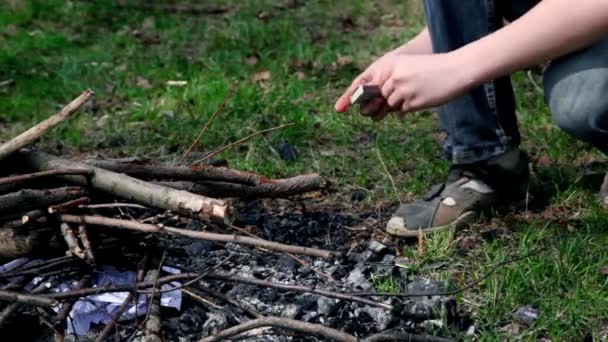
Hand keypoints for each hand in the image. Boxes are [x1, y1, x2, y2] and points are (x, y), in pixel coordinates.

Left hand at [336, 52, 469, 119]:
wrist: (457, 70)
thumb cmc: (432, 70)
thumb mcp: (407, 69)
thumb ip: (390, 83)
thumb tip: (372, 106)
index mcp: (389, 64)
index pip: (364, 82)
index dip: (350, 96)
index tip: (339, 108)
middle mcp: (392, 76)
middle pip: (376, 98)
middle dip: (376, 106)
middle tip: (380, 107)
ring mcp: (401, 90)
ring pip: (389, 106)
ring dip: (396, 105)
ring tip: (414, 93)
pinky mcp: (411, 101)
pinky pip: (402, 110)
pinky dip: (408, 108)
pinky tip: (421, 98)